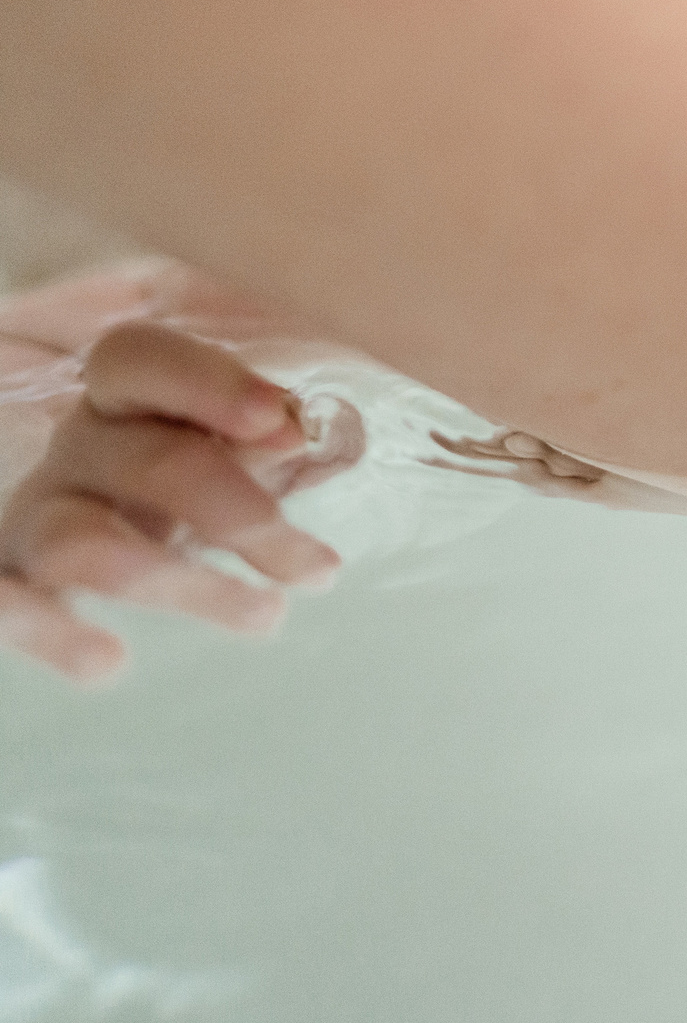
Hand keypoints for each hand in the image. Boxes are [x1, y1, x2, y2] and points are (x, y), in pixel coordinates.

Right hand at [0, 320, 355, 681]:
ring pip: (77, 542)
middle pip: (141, 463)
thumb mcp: (255, 432)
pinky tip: (105, 663)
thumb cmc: (223, 464)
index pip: (140, 360)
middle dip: (238, 511)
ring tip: (267, 616)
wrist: (154, 521)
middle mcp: (81, 448)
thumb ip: (267, 423)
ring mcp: (42, 515)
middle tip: (318, 568)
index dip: (205, 385)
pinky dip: (48, 631)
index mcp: (132, 393)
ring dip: (178, 583)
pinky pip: (5, 604)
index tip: (283, 426)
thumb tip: (286, 431)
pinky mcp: (15, 583)